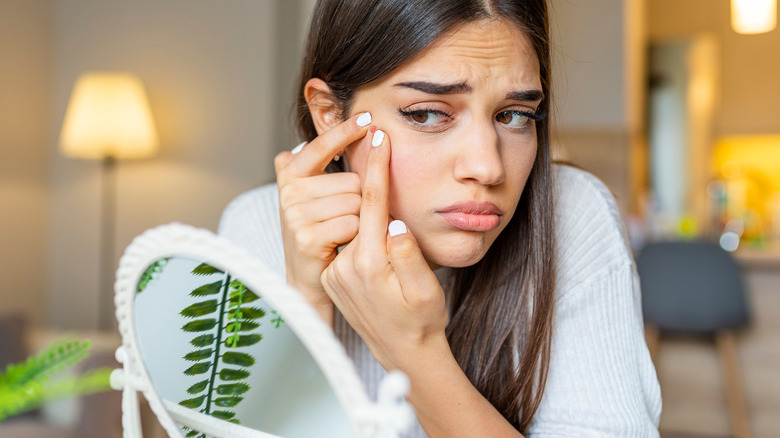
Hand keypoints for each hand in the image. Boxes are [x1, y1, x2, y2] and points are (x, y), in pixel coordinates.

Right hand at [274, 112, 371, 324]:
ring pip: (355, 202)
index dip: (344, 131)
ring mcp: (295, 214)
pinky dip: (356, 236)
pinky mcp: (307, 236)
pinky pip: (352, 223)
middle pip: (351, 181)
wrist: (309, 281)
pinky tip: (343, 244)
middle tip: (343, 220)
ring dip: (359, 220)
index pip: (321, 146)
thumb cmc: (320, 234)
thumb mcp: (312, 197)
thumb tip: (307, 140)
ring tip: (343, 234)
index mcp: (290, 176)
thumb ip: (313, 167)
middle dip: (359, 200)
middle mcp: (289, 192)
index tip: (368, 119)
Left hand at [320, 128, 448, 369]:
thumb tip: (394, 223)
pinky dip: (357, 228)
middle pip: (356, 208)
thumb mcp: (426, 289)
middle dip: (367, 180)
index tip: (378, 136)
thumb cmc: (423, 320)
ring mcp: (336, 273)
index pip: (371, 202)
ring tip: (376, 195)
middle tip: (373, 146)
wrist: (404, 352)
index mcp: (370, 264)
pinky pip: (347, 242)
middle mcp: (346, 267)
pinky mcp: (333, 277)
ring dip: (363, 207)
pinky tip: (372, 230)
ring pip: (351, 224)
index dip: (376, 166)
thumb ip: (409, 255)